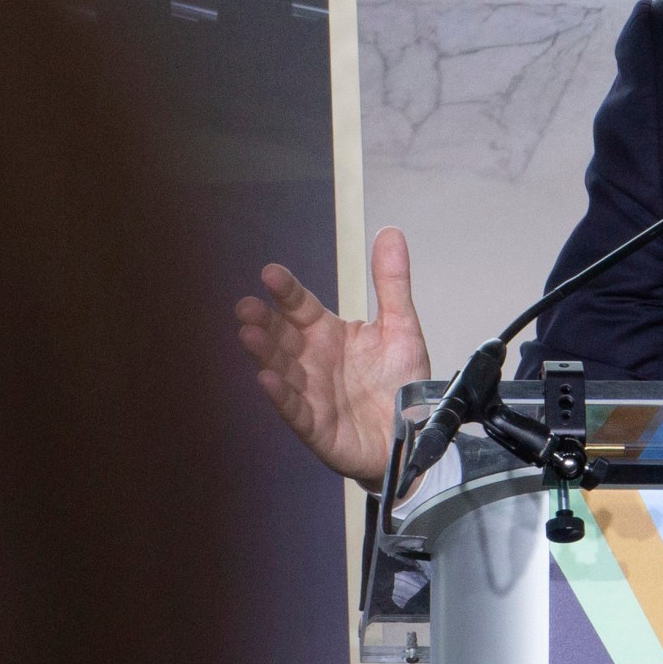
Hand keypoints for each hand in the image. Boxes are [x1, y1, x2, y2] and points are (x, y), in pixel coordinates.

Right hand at [234, 226, 432, 485]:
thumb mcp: (402, 327)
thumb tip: (391, 230)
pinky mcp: (317, 426)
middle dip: (264, 322)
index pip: (300, 307)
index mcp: (328, 335)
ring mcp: (310, 393)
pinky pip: (295, 409)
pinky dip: (282, 396)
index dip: (286, 291)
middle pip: (282, 336)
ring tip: (249, 334)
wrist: (416, 433)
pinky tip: (267, 379)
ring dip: (265, 353)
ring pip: (281, 369)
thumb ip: (391, 282)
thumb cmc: (401, 382)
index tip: (271, 273)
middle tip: (246, 306)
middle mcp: (312, 361)